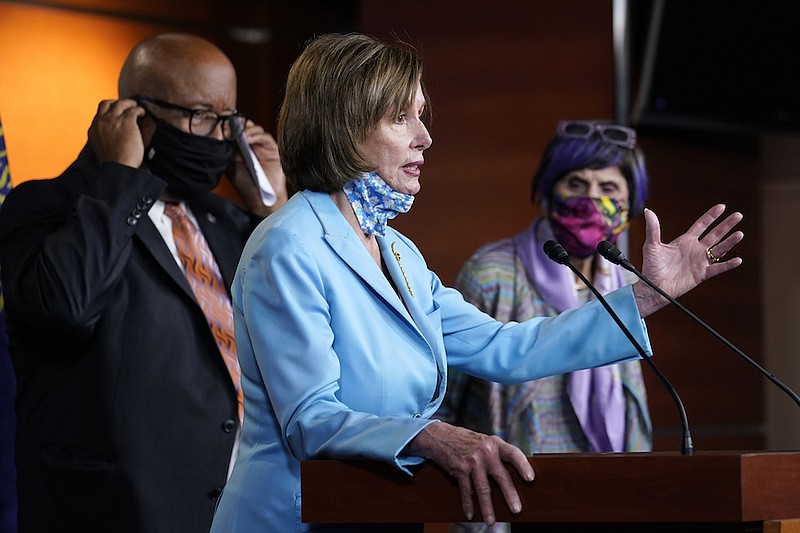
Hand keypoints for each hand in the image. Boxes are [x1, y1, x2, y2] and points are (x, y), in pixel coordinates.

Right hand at [88, 99, 145, 167]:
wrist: (118, 167)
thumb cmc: (114, 164)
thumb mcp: (101, 150)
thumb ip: (104, 140)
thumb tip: (112, 139)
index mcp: (94, 130)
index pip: (99, 115)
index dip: (108, 112)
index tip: (115, 114)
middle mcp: (101, 122)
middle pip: (106, 104)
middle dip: (116, 103)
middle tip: (125, 105)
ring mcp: (113, 120)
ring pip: (120, 103)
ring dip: (129, 103)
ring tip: (136, 106)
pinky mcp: (126, 121)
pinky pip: (133, 110)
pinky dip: (139, 110)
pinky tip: (142, 113)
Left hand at [227, 121, 287, 215]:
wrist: (260, 198)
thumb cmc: (246, 184)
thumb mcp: (231, 166)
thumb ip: (228, 152)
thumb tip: (223, 138)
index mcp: (240, 146)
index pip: (235, 130)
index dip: (229, 126)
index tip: (222, 127)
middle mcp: (251, 144)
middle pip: (246, 126)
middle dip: (238, 125)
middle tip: (230, 128)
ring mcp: (262, 146)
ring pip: (255, 129)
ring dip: (247, 130)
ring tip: (240, 135)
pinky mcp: (272, 149)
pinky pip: (266, 138)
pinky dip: (257, 136)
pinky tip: (248, 139)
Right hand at [405, 422, 533, 524]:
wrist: (441, 436)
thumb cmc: (468, 441)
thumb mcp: (485, 442)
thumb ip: (498, 455)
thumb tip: (516, 476)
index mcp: (495, 443)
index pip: (513, 454)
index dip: (523, 465)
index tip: (530, 479)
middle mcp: (485, 451)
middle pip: (501, 476)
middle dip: (509, 495)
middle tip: (516, 509)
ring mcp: (472, 461)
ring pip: (483, 488)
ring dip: (487, 507)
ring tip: (491, 521)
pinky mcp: (460, 469)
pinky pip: (466, 491)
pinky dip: (468, 504)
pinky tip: (471, 514)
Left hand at [634, 204, 743, 316]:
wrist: (653, 287)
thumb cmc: (651, 267)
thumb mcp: (651, 245)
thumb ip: (653, 228)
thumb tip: (648, 211)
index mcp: (685, 241)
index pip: (702, 225)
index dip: (711, 216)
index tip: (722, 207)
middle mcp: (695, 249)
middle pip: (715, 234)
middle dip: (726, 225)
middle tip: (738, 215)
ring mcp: (700, 262)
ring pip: (719, 249)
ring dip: (730, 242)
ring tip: (740, 234)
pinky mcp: (701, 274)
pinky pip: (717, 269)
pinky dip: (727, 265)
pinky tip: (737, 260)